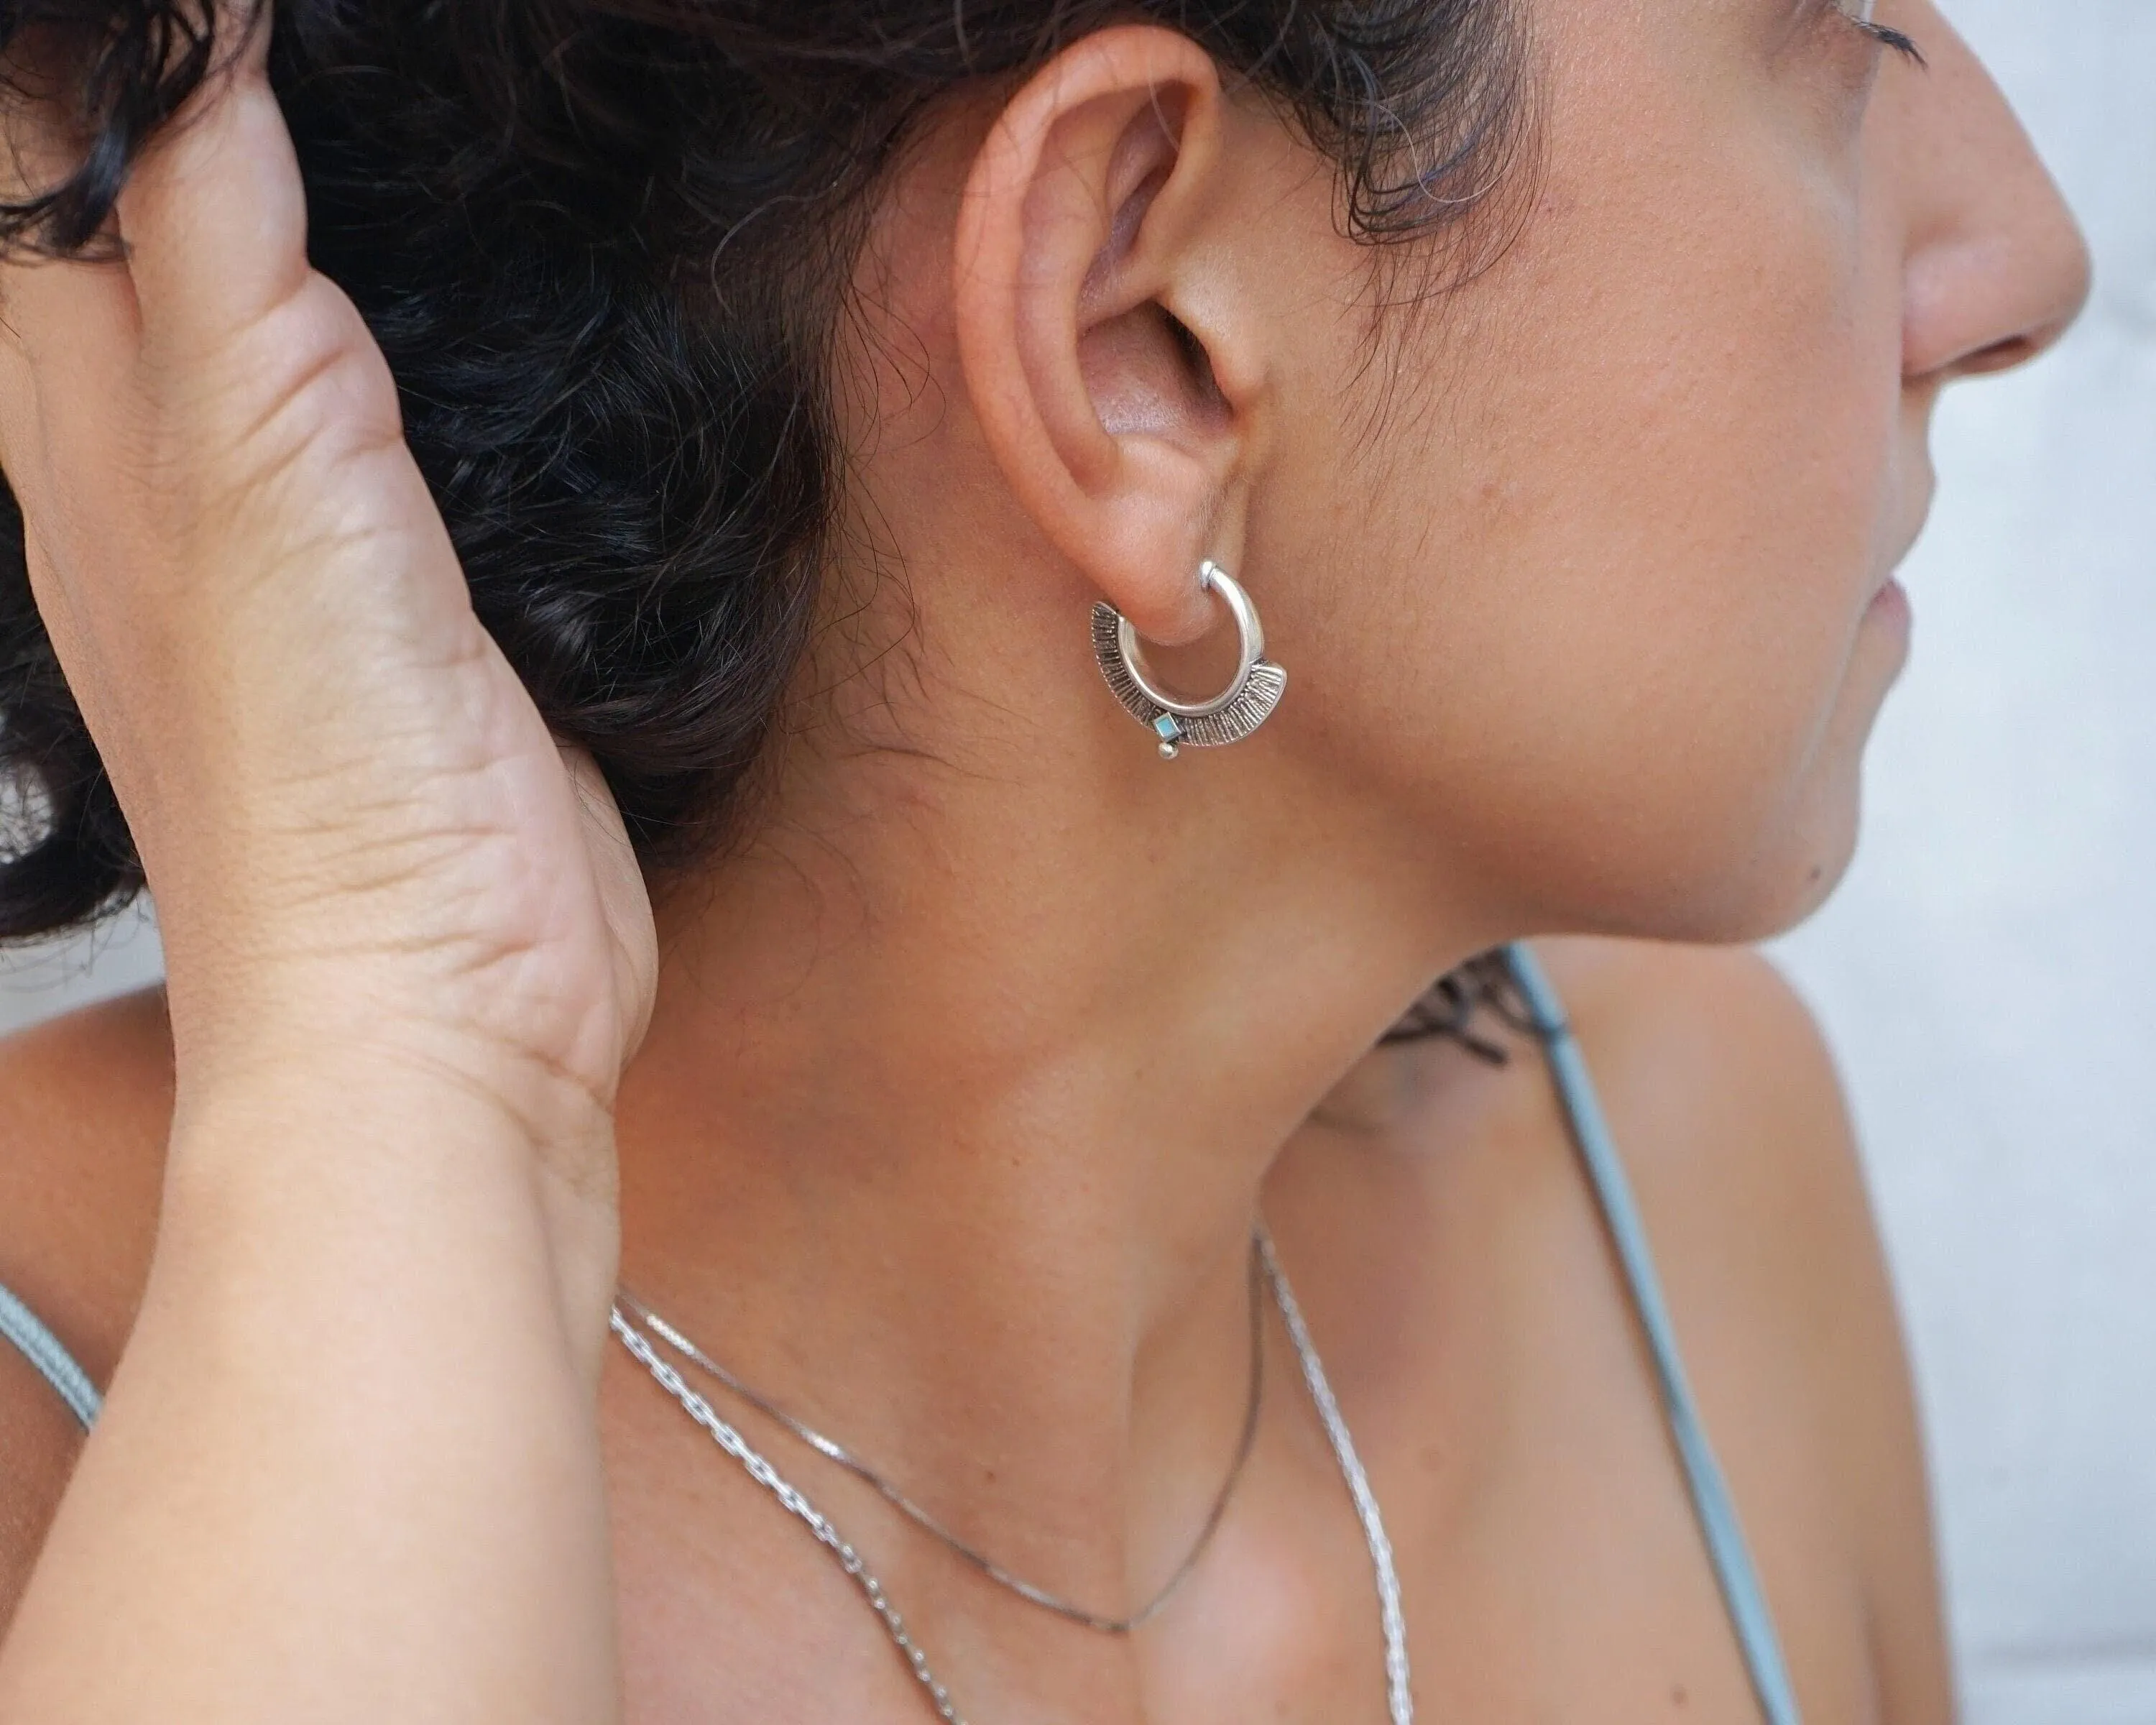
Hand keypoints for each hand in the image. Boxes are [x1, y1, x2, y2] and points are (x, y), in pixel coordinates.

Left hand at [0, 19, 655, 1252]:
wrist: (436, 1011)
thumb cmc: (319, 797)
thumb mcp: (256, 481)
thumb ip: (217, 260)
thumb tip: (192, 56)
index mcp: (89, 423)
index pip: (34, 175)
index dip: (89, 71)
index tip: (170, 33)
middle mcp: (171, 463)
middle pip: (107, 225)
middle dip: (155, 107)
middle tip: (235, 63)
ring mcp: (304, 534)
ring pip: (250, 308)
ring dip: (270, 198)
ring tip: (318, 121)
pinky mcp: (430, 594)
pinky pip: (395, 420)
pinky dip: (404, 332)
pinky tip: (450, 301)